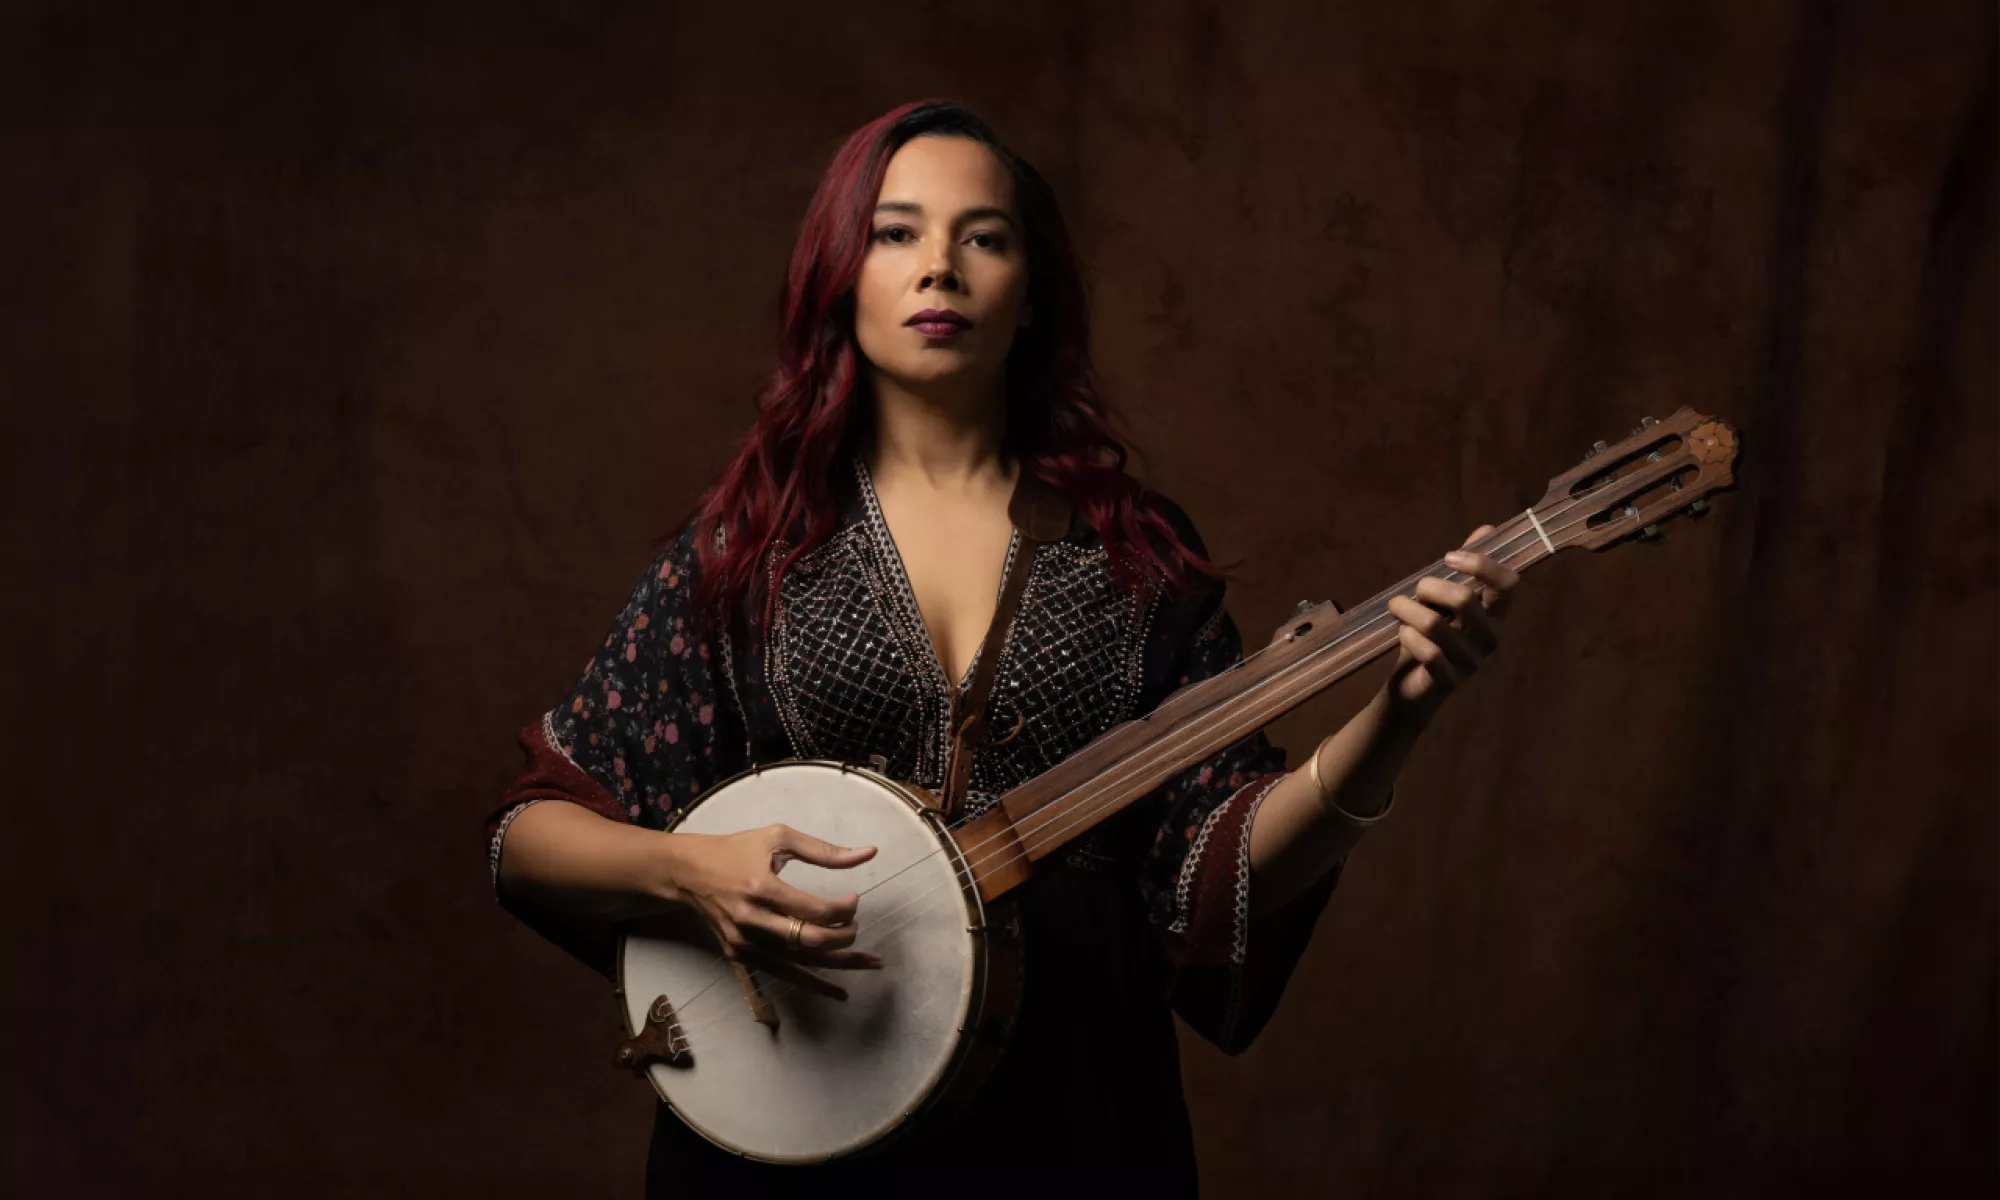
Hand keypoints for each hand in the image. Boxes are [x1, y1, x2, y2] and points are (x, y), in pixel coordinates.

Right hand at [661, 824, 883, 1000]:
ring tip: (871, 964)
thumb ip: (823, 850)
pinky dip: (813, 983)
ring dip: (840, 965)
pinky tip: (838, 990)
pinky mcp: (739, 955)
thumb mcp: (778, 837)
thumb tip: (869, 854)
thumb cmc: (736, 850)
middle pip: (811, 941)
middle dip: (845, 937)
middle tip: (857, 927)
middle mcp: (752, 920)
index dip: (844, 909)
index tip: (854, 900)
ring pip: (801, 964)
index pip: (816, 911)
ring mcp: (744, 942)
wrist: (688, 872)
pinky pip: (783, 973)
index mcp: (762, 887)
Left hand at [1383, 524, 1519, 725]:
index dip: (1481, 564)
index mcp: (1496, 615)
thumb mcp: (1444, 601)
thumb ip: (1465, 568)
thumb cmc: (1430, 639)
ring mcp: (1472, 662)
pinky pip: (1427, 652)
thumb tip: (1487, 529)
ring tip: (1396, 607)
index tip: (1448, 558)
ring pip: (1436, 624)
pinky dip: (1408, 636)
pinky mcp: (1449, 681)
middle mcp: (1491, 638)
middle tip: (1413, 591)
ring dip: (1407, 610)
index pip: (1508, 584)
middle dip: (1429, 587)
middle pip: (1464, 599)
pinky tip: (1402, 633)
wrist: (1411, 689)